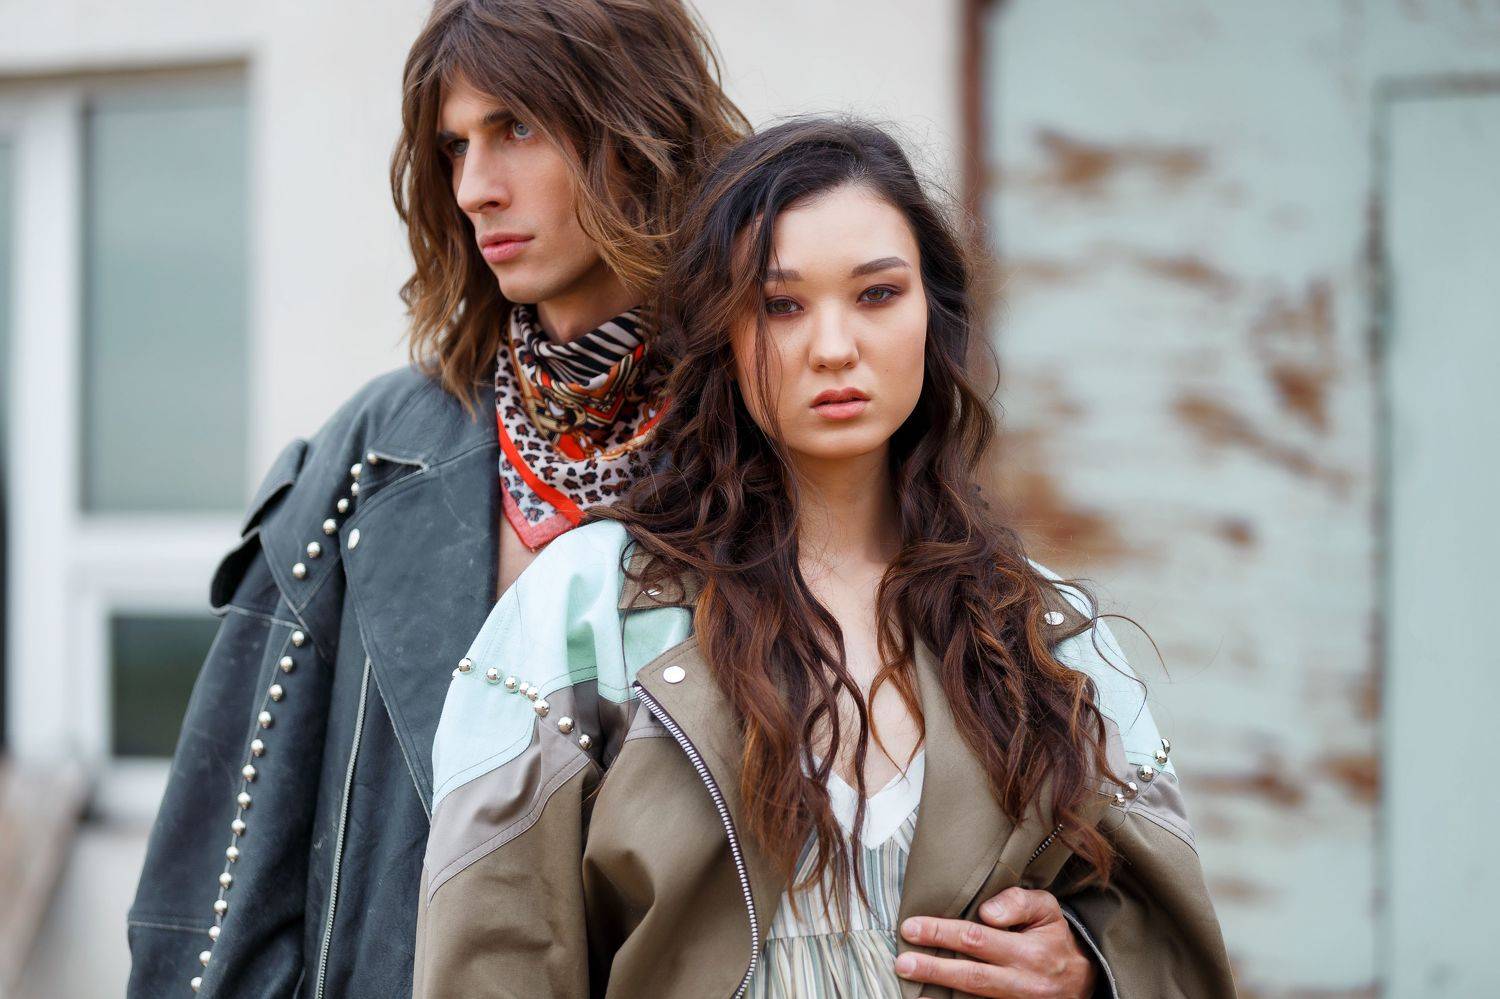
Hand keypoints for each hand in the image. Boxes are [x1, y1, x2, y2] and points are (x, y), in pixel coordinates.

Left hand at [894, 887, 1095, 997]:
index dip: (943, 933)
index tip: (912, 927)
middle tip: (902, 962)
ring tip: (909, 983)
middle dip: (933, 969)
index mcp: (1031, 952)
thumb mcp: (1047, 909)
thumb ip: (1018, 902)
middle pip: (972, 976)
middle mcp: (1024, 982)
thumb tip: (986, 911)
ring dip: (939, 992)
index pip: (979, 939)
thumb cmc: (1054, 936)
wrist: (1084, 978)